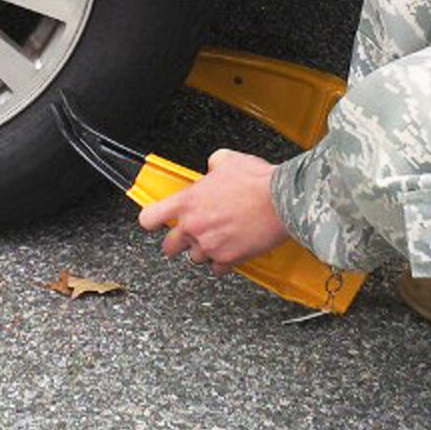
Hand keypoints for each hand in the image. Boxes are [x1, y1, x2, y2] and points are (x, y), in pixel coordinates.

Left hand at [137, 150, 288, 273]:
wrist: (280, 201)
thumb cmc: (257, 180)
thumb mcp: (228, 160)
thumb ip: (212, 165)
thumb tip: (213, 166)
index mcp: (188, 202)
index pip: (150, 218)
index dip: (152, 220)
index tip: (157, 222)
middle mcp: (194, 227)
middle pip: (168, 246)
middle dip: (177, 242)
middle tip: (188, 236)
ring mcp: (209, 245)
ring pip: (194, 258)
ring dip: (202, 251)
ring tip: (216, 240)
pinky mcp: (228, 259)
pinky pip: (216, 269)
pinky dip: (222, 263)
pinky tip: (230, 251)